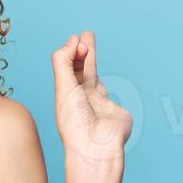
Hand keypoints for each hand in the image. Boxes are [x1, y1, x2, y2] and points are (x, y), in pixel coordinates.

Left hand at [51, 30, 132, 166]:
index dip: (71, 53)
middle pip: (81, 70)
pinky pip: (116, 99)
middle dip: (83, 51)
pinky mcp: (118, 114)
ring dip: (91, 59)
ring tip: (88, 39)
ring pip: (95, 78)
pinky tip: (103, 94)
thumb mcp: (64, 87)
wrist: (96, 148)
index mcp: (67, 97)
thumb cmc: (75, 122)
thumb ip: (64, 62)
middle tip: (86, 34)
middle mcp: (82, 101)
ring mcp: (101, 106)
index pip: (67, 70)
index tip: (77, 39)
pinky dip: (115, 91)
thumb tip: (72, 40)